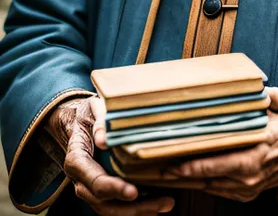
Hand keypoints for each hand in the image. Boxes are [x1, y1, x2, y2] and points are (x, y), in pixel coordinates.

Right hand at [45, 96, 174, 214]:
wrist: (80, 122)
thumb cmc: (90, 114)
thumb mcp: (94, 108)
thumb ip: (99, 120)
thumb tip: (103, 139)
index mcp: (77, 160)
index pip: (95, 181)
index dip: (114, 189)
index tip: (133, 192)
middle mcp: (81, 180)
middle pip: (104, 202)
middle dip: (134, 208)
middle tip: (161, 203)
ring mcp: (90, 188)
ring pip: (111, 209)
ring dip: (139, 211)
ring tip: (166, 205)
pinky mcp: (101, 191)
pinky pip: (116, 205)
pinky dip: (136, 208)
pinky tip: (157, 204)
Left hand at [161, 87, 277, 202]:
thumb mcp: (277, 111)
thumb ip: (271, 99)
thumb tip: (267, 89)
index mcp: (251, 156)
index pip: (212, 165)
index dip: (188, 167)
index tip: (168, 164)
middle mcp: (246, 177)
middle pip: (204, 179)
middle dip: (179, 174)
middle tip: (156, 166)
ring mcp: (245, 189)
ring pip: (207, 187)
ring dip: (186, 180)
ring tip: (164, 170)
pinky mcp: (245, 194)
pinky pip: (216, 190)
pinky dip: (200, 183)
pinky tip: (186, 175)